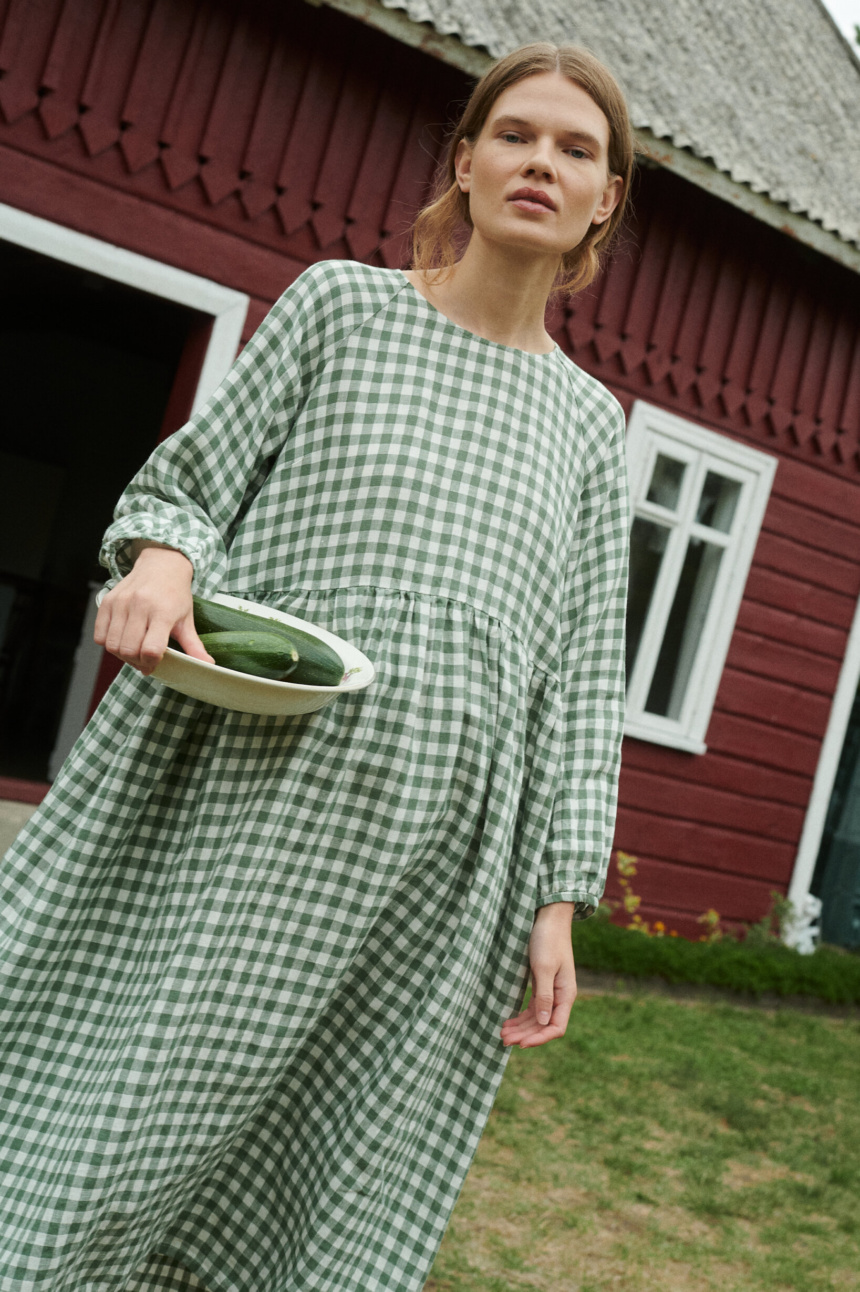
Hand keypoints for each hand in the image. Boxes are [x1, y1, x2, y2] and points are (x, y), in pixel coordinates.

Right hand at [94, 544, 213, 675]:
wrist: (161, 564)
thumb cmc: (175, 594)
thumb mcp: (187, 619)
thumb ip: (194, 646)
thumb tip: (208, 666)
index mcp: (162, 612)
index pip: (151, 649)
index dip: (151, 663)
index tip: (155, 663)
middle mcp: (140, 606)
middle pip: (129, 650)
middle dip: (136, 661)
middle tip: (144, 658)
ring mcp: (121, 603)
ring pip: (113, 645)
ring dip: (122, 654)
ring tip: (134, 649)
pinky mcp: (108, 602)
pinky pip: (100, 635)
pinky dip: (108, 643)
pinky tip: (122, 639)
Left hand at [500, 902, 576, 1048]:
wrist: (548, 918)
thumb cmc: (548, 939)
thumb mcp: (543, 967)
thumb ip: (544, 996)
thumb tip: (544, 1023)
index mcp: (566, 994)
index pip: (556, 1027)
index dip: (540, 1038)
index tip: (521, 1044)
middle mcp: (561, 996)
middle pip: (544, 1025)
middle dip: (525, 1035)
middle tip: (503, 1039)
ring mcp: (552, 991)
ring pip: (537, 1018)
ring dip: (521, 1027)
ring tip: (502, 1034)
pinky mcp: (542, 984)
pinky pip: (533, 1007)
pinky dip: (521, 1016)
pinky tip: (509, 1021)